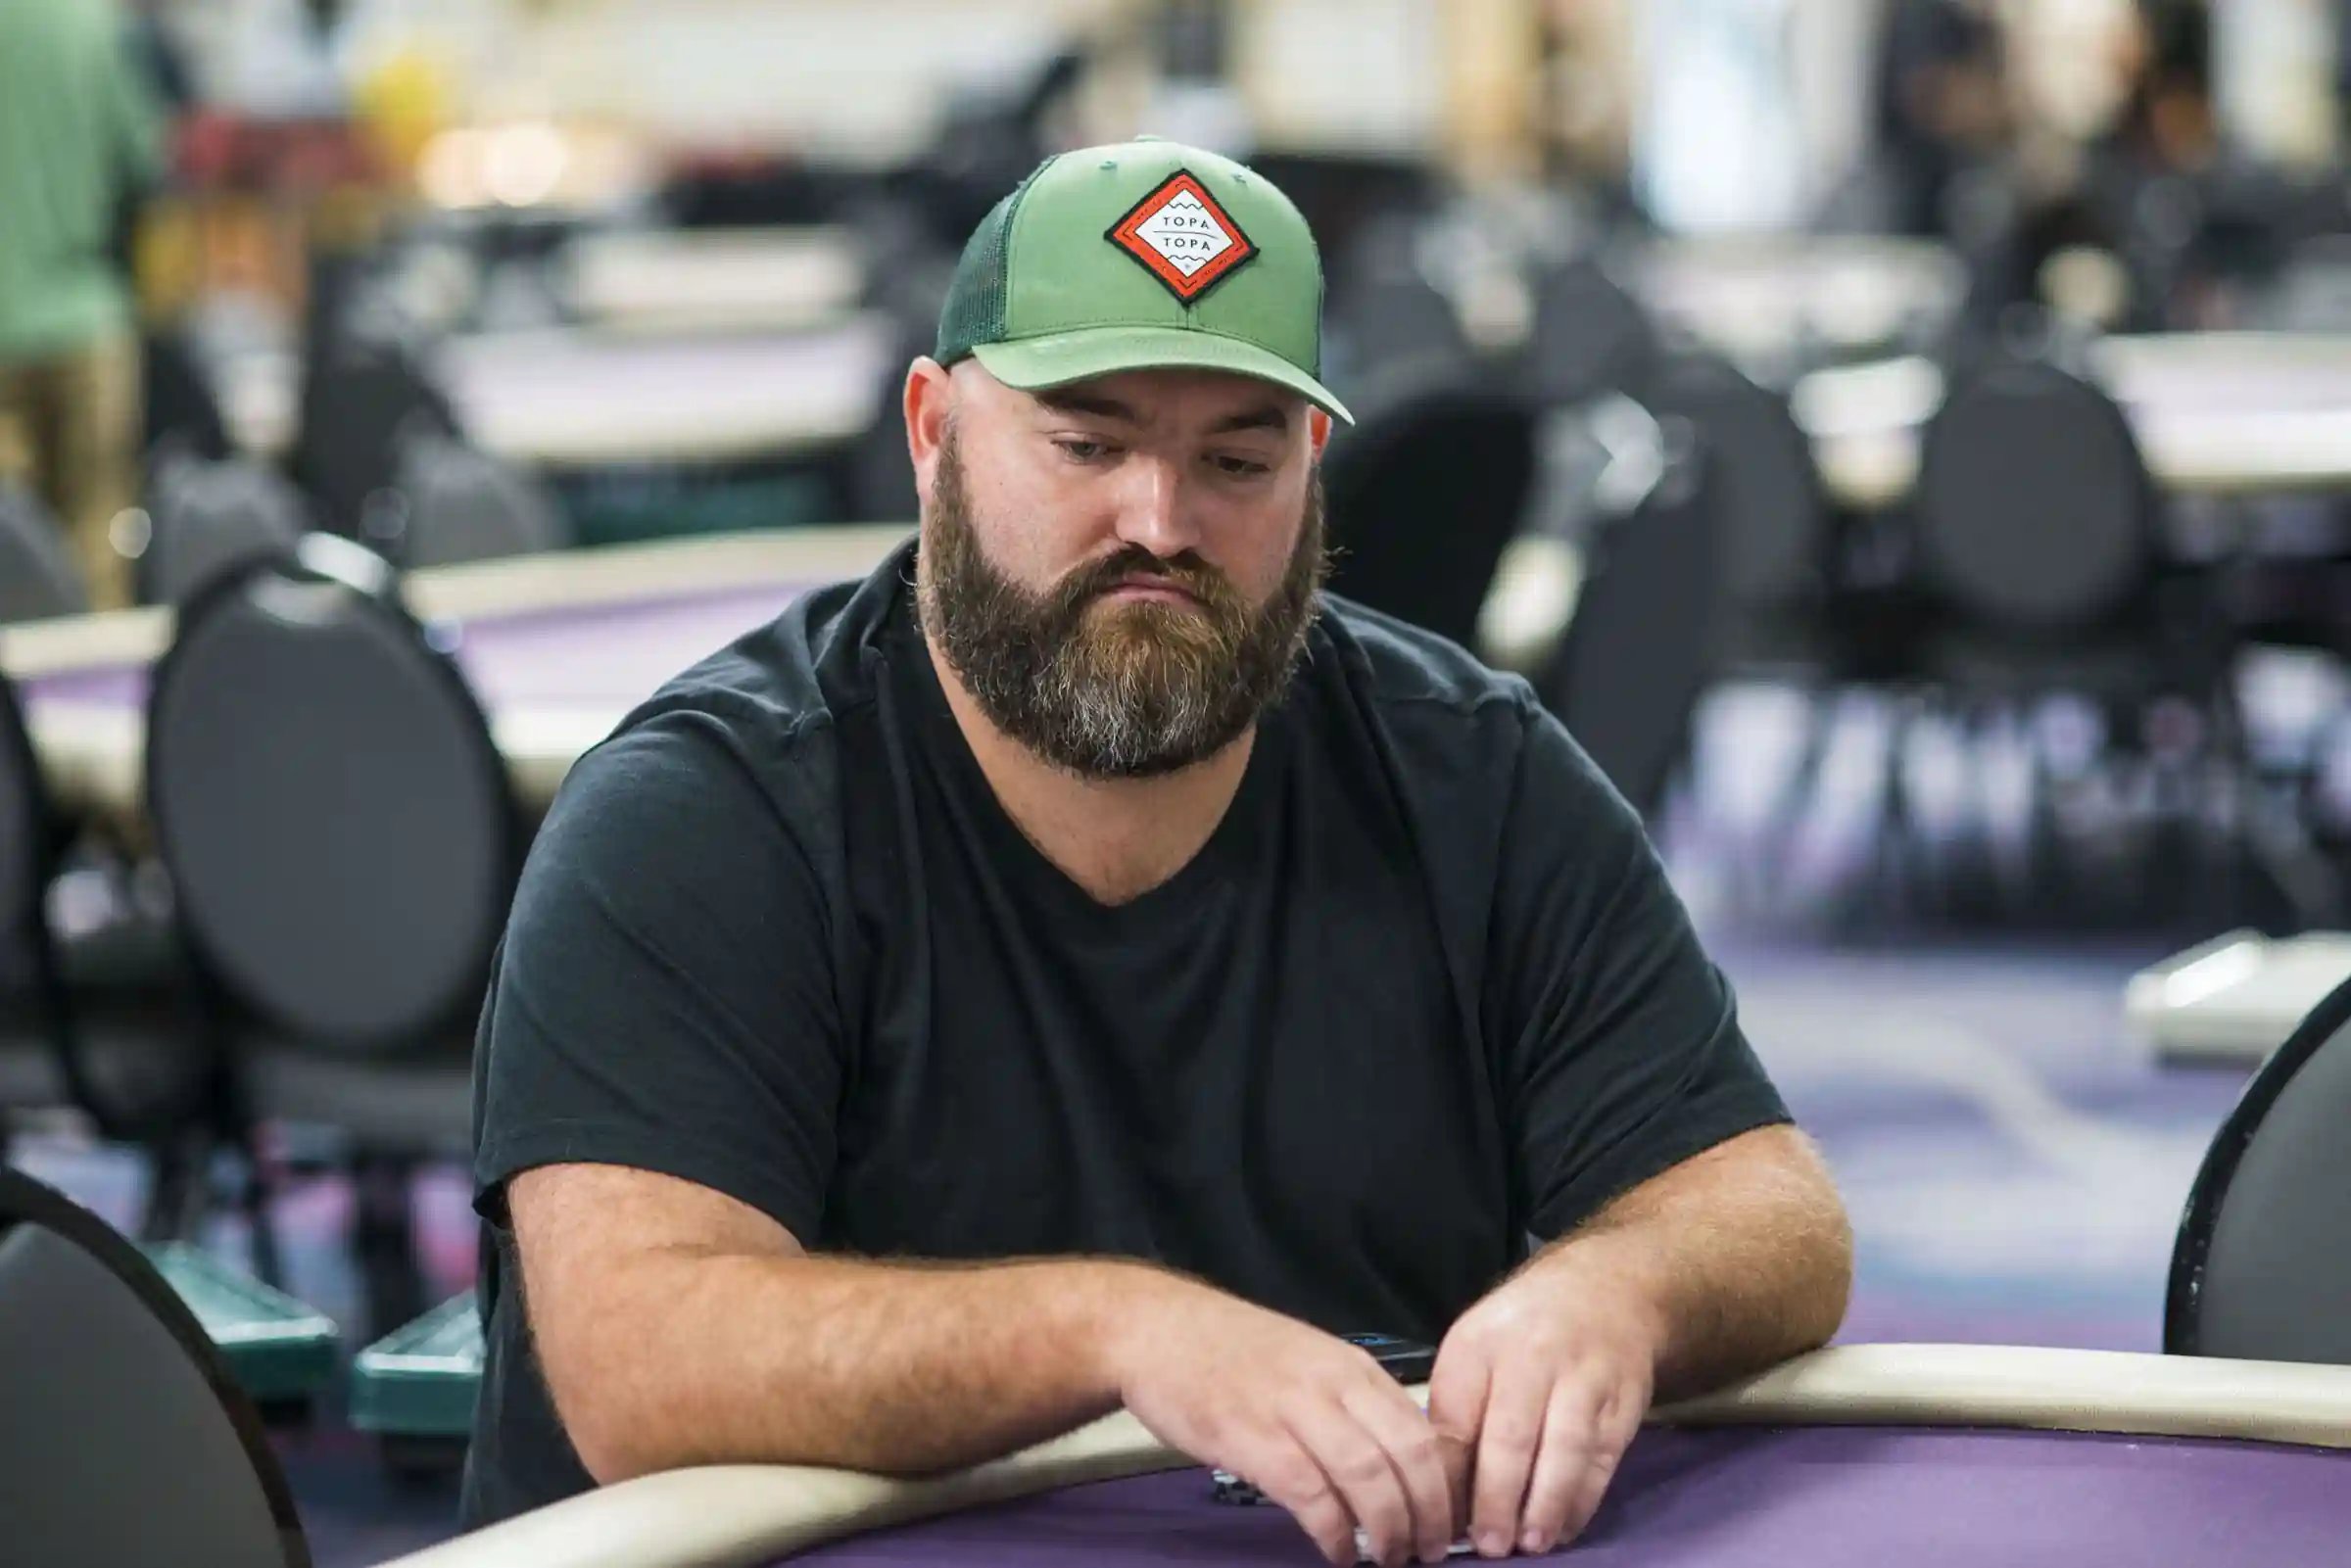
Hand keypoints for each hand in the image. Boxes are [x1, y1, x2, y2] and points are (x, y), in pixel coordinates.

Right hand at [1105, 1274, 1467, 1566]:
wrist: (1157, 1330)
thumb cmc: (1230, 1352)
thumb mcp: (1307, 1361)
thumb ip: (1350, 1402)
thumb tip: (1395, 1461)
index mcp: (1351, 1366)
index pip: (1423, 1428)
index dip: (1445, 1484)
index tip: (1447, 1521)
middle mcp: (1332, 1383)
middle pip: (1407, 1455)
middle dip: (1429, 1514)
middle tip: (1429, 1553)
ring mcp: (1292, 1409)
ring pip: (1368, 1476)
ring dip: (1388, 1528)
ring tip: (1390, 1559)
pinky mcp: (1253, 1439)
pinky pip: (1312, 1495)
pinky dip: (1334, 1532)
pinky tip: (1338, 1552)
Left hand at [1425, 1253, 1661, 1558]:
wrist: (1606, 1291)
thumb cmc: (1522, 1332)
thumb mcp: (1474, 1348)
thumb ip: (1458, 1409)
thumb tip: (1445, 1491)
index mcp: (1479, 1345)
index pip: (1456, 1417)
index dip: (1448, 1475)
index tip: (1439, 1518)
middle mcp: (1531, 1356)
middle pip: (1510, 1435)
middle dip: (1497, 1498)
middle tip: (1489, 1545)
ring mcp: (1583, 1378)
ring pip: (1565, 1449)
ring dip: (1545, 1505)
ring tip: (1529, 1544)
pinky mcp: (1623, 1401)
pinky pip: (1603, 1457)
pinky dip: (1583, 1499)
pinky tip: (1564, 1526)